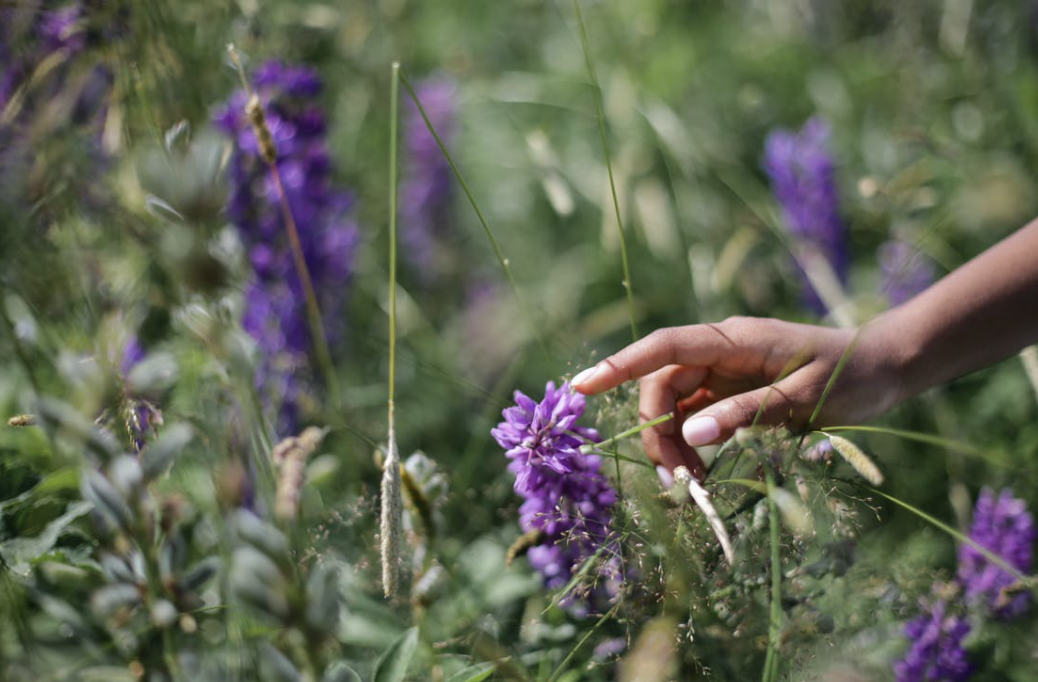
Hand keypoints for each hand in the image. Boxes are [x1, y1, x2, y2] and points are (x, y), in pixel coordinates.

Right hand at [572, 317, 905, 479]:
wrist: (888, 367)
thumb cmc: (854, 375)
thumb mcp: (805, 398)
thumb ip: (747, 413)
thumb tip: (691, 435)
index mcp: (734, 340)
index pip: (664, 348)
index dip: (620, 366)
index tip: (581, 387)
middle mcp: (721, 353)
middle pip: (663, 386)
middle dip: (657, 431)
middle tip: (679, 481)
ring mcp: (726, 374)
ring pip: (675, 406)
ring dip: (673, 444)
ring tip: (693, 485)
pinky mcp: (734, 394)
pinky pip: (696, 418)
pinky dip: (692, 446)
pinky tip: (704, 473)